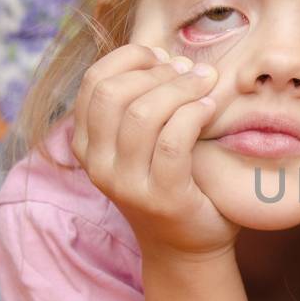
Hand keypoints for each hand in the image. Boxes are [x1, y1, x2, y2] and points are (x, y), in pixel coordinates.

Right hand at [71, 43, 236, 259]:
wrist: (187, 247)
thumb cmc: (172, 182)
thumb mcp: (144, 142)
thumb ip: (141, 103)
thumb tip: (166, 53)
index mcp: (88, 144)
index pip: (93, 81)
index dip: (129, 58)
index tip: (163, 56)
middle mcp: (98, 165)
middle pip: (114, 93)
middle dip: (157, 72)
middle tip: (192, 70)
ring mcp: (126, 184)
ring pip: (142, 115)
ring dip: (180, 89)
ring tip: (206, 83)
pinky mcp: (161, 198)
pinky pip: (172, 142)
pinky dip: (194, 114)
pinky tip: (211, 108)